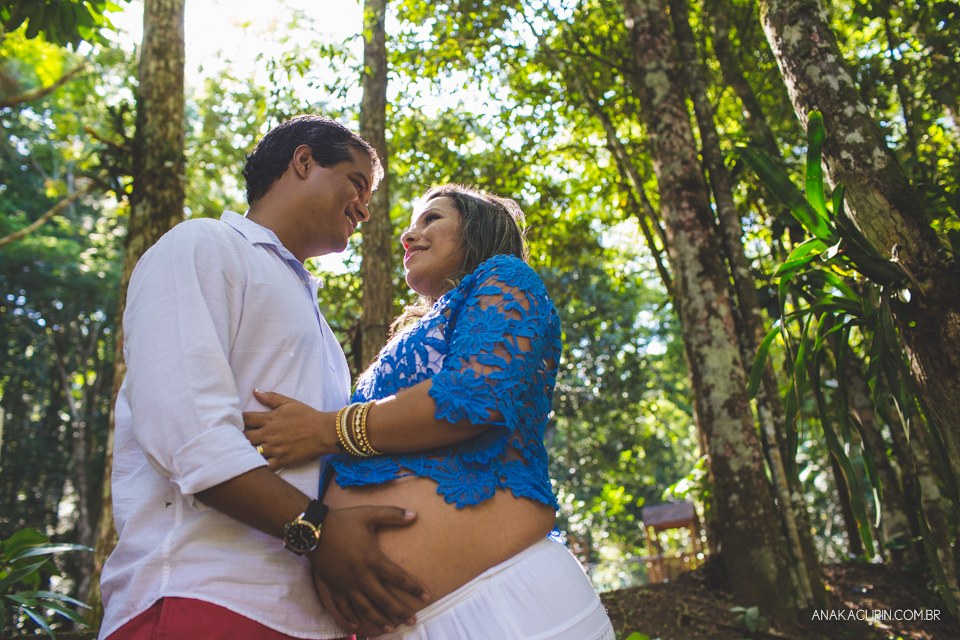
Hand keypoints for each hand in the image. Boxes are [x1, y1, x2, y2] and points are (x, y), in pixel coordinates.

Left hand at [243, 390, 334, 467]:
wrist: (324, 432)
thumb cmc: (307, 416)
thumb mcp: (290, 403)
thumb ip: (271, 397)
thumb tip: (255, 391)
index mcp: (269, 419)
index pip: (245, 419)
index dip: (237, 421)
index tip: (235, 423)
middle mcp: (269, 434)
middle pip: (243, 437)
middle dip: (237, 438)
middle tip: (235, 439)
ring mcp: (274, 448)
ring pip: (250, 453)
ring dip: (245, 452)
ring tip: (241, 453)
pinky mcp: (281, 460)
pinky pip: (263, 466)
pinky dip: (257, 466)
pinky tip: (254, 465)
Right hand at [309, 506, 429, 633]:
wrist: (313, 530)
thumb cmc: (343, 521)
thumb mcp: (369, 513)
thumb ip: (393, 514)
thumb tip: (415, 514)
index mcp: (373, 559)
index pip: (399, 577)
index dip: (414, 588)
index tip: (426, 597)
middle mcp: (361, 576)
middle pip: (384, 599)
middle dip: (400, 612)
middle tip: (412, 621)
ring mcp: (347, 584)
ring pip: (365, 608)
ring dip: (379, 619)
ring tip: (390, 629)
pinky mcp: (334, 587)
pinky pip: (342, 607)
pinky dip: (349, 617)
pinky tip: (356, 625)